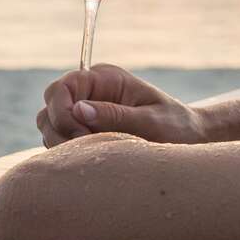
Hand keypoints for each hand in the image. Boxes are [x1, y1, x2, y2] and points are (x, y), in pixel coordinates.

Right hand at [36, 64, 205, 147]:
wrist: (190, 139)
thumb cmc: (176, 126)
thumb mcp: (151, 122)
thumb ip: (116, 115)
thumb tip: (79, 110)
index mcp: (105, 78)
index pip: (63, 87)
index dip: (62, 110)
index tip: (79, 133)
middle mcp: (90, 92)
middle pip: (50, 106)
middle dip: (60, 130)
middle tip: (87, 148)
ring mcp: (85, 112)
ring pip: (50, 126)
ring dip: (62, 143)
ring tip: (93, 155)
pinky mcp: (84, 131)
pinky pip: (60, 142)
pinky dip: (68, 153)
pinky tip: (92, 161)